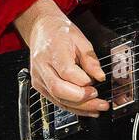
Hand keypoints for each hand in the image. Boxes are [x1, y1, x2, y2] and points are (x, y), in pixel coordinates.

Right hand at [14, 0, 107, 116]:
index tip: (95, 82)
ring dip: (80, 108)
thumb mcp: (81, 40)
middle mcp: (42, 67)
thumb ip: (90, 60)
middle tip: (99, 100)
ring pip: (58, 99)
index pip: (66, 72)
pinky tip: (86, 110)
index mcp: (52, 51)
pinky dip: (73, 108)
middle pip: (59, 89)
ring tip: (98, 108)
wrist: (42, 30)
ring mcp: (39, 78)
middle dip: (82, 99)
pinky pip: (56, 101)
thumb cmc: (60, 33)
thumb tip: (99, 77)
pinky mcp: (40, 86)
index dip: (82, 81)